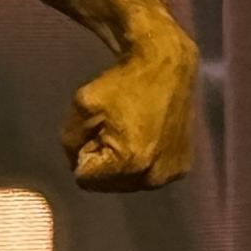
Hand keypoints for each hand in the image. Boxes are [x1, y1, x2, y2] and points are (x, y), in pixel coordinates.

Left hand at [64, 29, 196, 191]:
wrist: (166, 65)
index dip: (84, 151)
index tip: (99, 129)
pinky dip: (140, 161)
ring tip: (130, 131)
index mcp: (130, 163)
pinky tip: (145, 136)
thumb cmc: (122, 84)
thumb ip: (69, 142)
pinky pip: (146, 174)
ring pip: (125, 182)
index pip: (84, 178)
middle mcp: (154, 175)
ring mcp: (170, 173)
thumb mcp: (82, 107)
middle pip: (105, 184)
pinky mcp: (181, 167)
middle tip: (114, 129)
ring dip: (119, 164)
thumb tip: (76, 166)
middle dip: (101, 161)